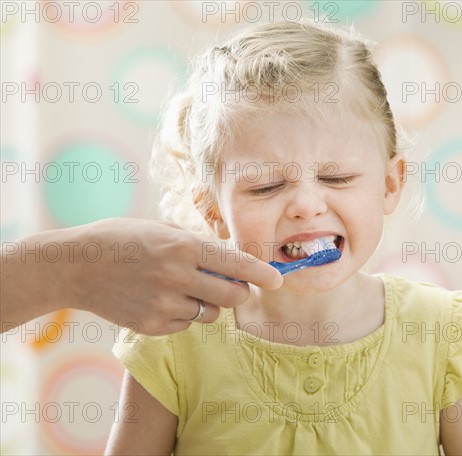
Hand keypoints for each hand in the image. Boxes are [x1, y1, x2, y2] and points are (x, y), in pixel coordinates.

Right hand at [1, 218, 282, 335]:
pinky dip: (183, 314)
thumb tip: (231, 258)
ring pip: (211, 313)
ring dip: (209, 303)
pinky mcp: (153, 326)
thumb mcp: (162, 230)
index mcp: (183, 247)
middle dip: (240, 292)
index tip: (277, 280)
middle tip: (234, 286)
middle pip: (233, 296)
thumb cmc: (121, 240)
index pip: (236, 264)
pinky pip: (186, 324)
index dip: (261, 273)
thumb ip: (197, 245)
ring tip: (185, 288)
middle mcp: (178, 277)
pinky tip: (161, 299)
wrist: (76, 266)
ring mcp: (164, 304)